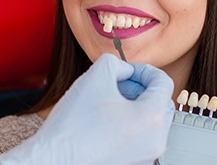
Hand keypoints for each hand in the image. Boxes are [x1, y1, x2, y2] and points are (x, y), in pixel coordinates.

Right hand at [0, 53, 174, 164]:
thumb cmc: (73, 125)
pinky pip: (141, 136)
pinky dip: (129, 122)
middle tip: (117, 84)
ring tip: (107, 101)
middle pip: (161, 102)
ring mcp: (146, 156)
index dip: (144, 69)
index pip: (163, 82)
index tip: (127, 69)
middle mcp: (156, 141)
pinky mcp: (133, 163)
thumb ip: (117, 63)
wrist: (52, 159)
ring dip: (134, 104)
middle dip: (140, 87)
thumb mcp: (96, 75)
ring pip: (150, 119)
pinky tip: (105, 119)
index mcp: (153, 118)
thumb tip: (125, 70)